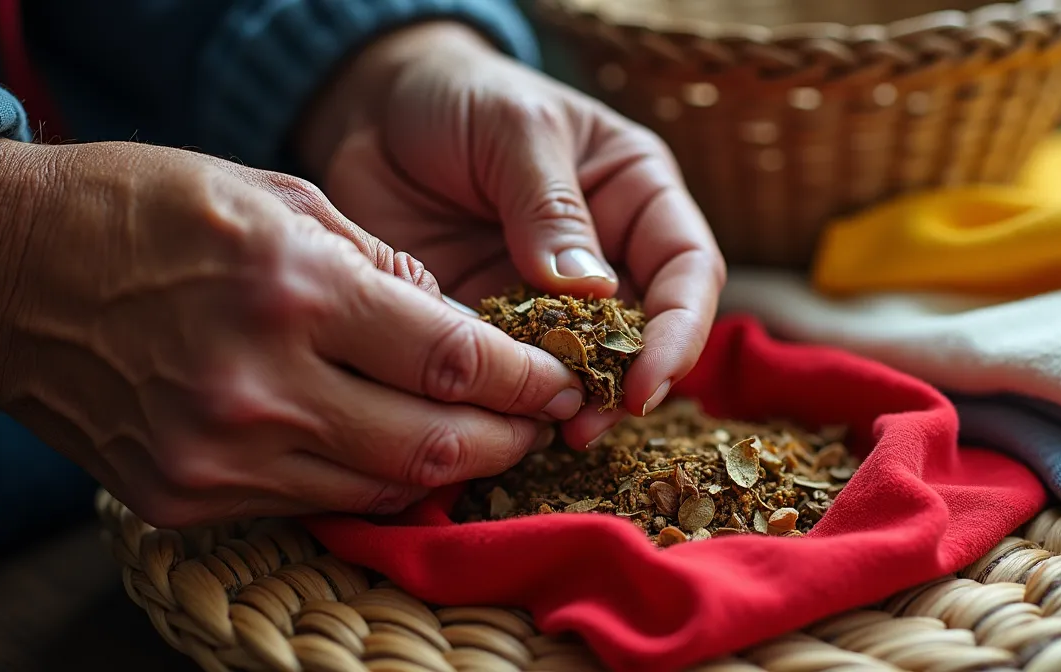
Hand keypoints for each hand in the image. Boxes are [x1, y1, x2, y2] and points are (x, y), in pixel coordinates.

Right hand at [0, 139, 582, 527]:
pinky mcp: (185, 499)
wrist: (10, 273)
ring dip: (445, 471)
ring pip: (381, 490)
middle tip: (539, 424)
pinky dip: (365, 481)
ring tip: (479, 440)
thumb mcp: (281, 197)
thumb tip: (453, 328)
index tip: (562, 382)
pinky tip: (388, 450)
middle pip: (433, 448)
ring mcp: (219, 456)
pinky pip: (313, 505)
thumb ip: (382, 266)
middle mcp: (261, 387)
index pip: (454, 362)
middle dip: (508, 441)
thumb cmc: (149, 212)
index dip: (528, 381)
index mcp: (294, 291)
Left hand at [297, 22, 726, 447]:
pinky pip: (518, 375)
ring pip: (585, 367)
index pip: (687, 269)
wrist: (373, 112)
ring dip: (572, 404)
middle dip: (624, 384)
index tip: (644, 381)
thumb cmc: (462, 97)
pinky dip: (514, 403)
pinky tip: (497, 420)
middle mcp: (609, 252)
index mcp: (637, 194)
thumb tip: (590, 292)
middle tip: (584, 425)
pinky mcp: (497, 326)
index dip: (678, 331)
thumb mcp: (514, 129)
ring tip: (545, 433)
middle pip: (645, 334)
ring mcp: (552, 298)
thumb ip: (551, 205)